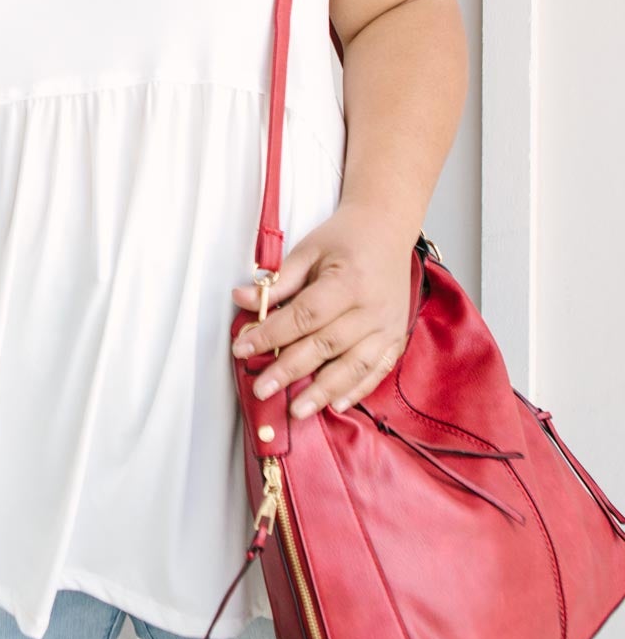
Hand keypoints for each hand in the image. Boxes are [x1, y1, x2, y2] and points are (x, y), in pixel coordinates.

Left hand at [229, 206, 419, 420]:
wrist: (387, 228)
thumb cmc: (345, 238)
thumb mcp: (308, 250)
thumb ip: (277, 282)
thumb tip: (241, 299)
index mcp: (348, 280)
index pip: (304, 315)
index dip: (271, 335)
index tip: (243, 348)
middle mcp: (372, 307)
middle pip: (326, 345)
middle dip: (290, 370)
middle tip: (262, 389)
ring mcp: (388, 326)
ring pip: (353, 366)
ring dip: (323, 391)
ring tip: (296, 409)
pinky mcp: (396, 337)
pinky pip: (377, 370)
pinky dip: (356, 390)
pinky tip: (334, 405)